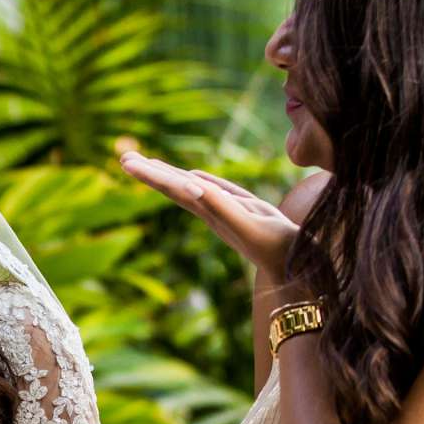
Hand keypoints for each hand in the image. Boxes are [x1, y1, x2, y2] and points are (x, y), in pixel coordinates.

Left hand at [121, 152, 298, 283]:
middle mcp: (213, 211)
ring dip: (170, 174)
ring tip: (149, 164)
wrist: (299, 264)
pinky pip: (218, 190)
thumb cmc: (276, 246)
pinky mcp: (245, 210)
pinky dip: (202, 180)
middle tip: (124, 159)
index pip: (174, 189)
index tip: (128, 164)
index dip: (151, 175)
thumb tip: (193, 186)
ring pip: (192, 188)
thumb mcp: (247, 223)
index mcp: (209, 211)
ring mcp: (227, 212)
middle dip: (151, 172)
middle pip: (175, 187)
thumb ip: (221, 205)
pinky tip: (191, 176)